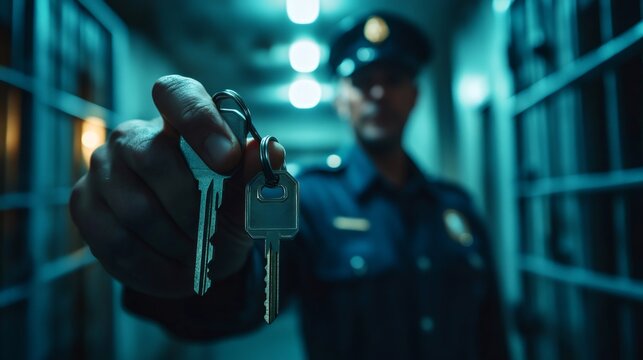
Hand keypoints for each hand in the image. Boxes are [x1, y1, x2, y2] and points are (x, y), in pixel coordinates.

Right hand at [70, 75, 284, 297]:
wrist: (194, 251)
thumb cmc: (223, 212)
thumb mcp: (248, 196)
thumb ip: (257, 173)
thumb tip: (270, 150)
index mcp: (177, 119)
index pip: (177, 93)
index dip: (199, 121)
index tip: (228, 159)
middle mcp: (132, 136)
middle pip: (153, 157)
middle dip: (190, 205)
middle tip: (209, 233)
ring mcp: (102, 168)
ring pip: (134, 209)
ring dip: (174, 242)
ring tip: (195, 255)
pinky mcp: (84, 205)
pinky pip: (115, 241)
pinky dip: (153, 265)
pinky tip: (174, 271)